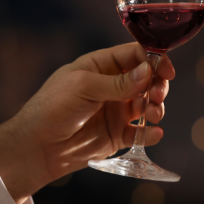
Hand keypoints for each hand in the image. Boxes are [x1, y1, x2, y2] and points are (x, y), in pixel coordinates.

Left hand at [0, 43, 174, 203]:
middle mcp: (112, 87)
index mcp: (101, 66)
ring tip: (152, 115)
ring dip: (156, 108)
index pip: (135, 55)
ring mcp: (116, 111)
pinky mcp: (117, 134)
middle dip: (157, 86)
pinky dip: (150, 133)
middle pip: (147, 80)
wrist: (37, 147)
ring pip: (147, 105)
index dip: (154, 60)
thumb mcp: (83, 87)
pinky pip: (140, 132)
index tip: (166, 72)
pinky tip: (154, 133)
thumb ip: (118, 83)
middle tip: (157, 96)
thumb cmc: (52, 108)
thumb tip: (148, 72)